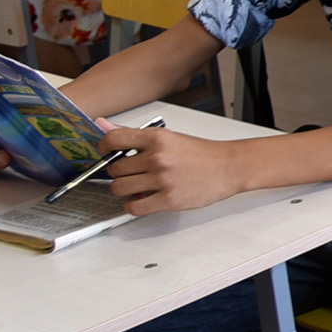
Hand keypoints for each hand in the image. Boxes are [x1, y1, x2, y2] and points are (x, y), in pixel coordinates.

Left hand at [98, 125, 243, 215]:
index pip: (113, 140)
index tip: (107, 153)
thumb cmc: (201, 153)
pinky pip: (134, 207)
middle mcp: (158, 158)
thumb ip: (135, 134)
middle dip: (119, 172)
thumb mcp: (169, 137)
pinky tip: (142, 199)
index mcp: (157, 138)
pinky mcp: (168, 200)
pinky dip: (133, 205)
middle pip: (114, 168)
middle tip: (131, 172)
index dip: (104, 148)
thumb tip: (103, 124)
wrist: (228, 167)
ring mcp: (162, 180)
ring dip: (124, 190)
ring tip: (137, 186)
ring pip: (119, 188)